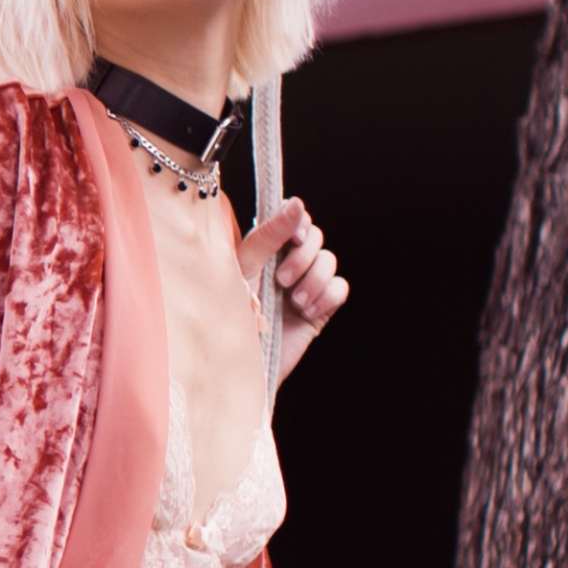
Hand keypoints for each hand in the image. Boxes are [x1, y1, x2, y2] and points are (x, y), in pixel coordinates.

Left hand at [240, 196, 345, 384]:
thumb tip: (296, 203)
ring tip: (294, 302)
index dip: (299, 222)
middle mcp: (284, 264)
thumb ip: (267, 237)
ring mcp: (303, 286)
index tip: (294, 236)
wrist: (236, 365)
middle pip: (315, 236)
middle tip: (282, 280)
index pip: (293, 218)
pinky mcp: (319, 309)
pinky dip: (327, 297)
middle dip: (304, 256)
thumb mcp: (241, 272)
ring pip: (330, 260)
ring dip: (315, 279)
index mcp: (263, 252)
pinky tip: (307, 313)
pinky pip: (341, 288)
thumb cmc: (227, 318)